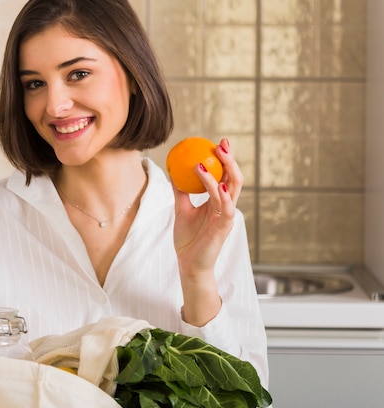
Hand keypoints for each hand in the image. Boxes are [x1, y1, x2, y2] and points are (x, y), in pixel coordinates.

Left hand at [172, 138, 243, 324]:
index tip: (218, 142)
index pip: (225, 176)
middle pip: (234, 179)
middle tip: (220, 144)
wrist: (187, 265)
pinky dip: (223, 196)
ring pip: (230, 190)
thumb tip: (174, 171)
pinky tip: (219, 185)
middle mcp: (226, 207)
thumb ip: (181, 192)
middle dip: (230, 160)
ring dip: (220, 174)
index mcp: (218, 202)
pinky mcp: (224, 228)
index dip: (225, 159)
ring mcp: (226, 217)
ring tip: (208, 159)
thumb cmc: (188, 240)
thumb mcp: (181, 210)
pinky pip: (226, 209)